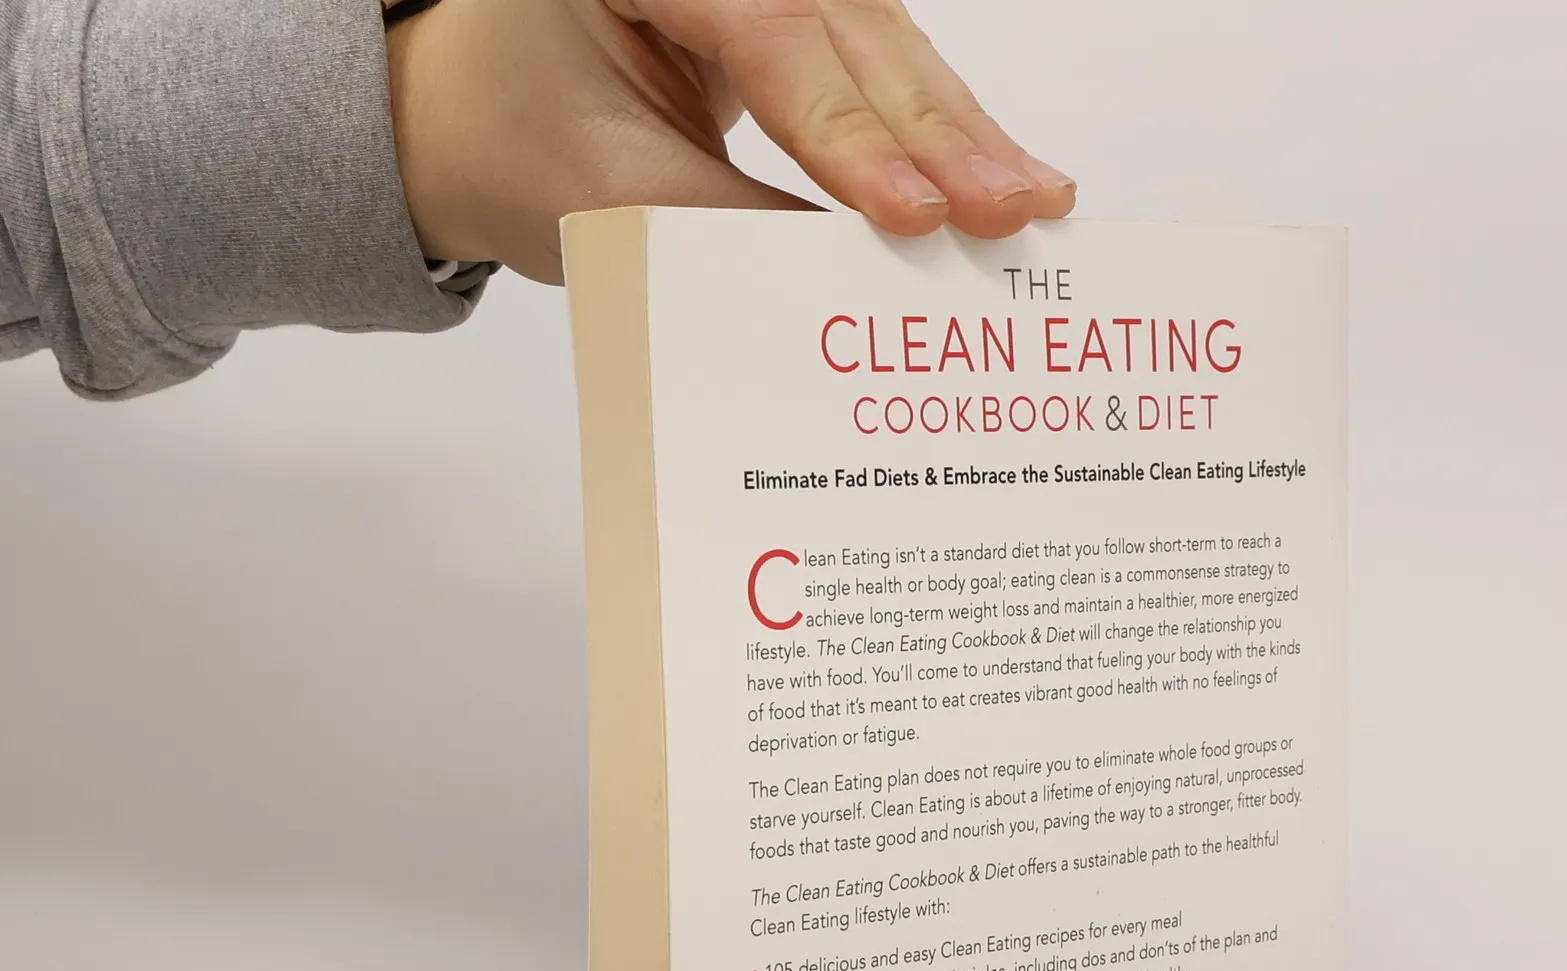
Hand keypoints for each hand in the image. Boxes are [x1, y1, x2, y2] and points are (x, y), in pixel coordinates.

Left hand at [385, 0, 1075, 281]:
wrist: (469, 119)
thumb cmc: (513, 144)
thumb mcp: (606, 194)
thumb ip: (733, 229)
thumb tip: (858, 282)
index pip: (775, 35)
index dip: (851, 133)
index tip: (914, 215)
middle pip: (853, 29)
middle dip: (938, 132)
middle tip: (1011, 211)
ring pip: (885, 47)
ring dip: (960, 134)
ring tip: (1031, 202)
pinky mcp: (797, 22)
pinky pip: (880, 72)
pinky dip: (937, 134)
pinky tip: (999, 174)